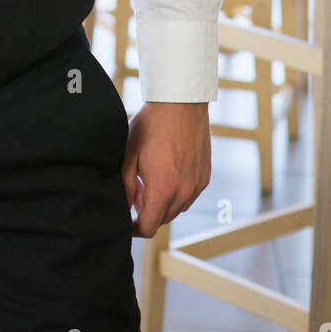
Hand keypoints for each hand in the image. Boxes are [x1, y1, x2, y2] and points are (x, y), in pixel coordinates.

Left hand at [121, 101, 210, 238]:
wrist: (181, 102)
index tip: (126, 223)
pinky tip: (166, 172)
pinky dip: (176, 192)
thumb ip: (126, 186)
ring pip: (177, 208)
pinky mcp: (205, 176)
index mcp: (164, 189)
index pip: (149, 226)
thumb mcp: (129, 154)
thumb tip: (126, 207)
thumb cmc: (151, 125)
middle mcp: (184, 192)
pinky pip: (189, 195)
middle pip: (163, 219)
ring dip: (162, 203)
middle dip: (147, 212)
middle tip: (135, 192)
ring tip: (149, 180)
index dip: (134, 229)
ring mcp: (197, 185)